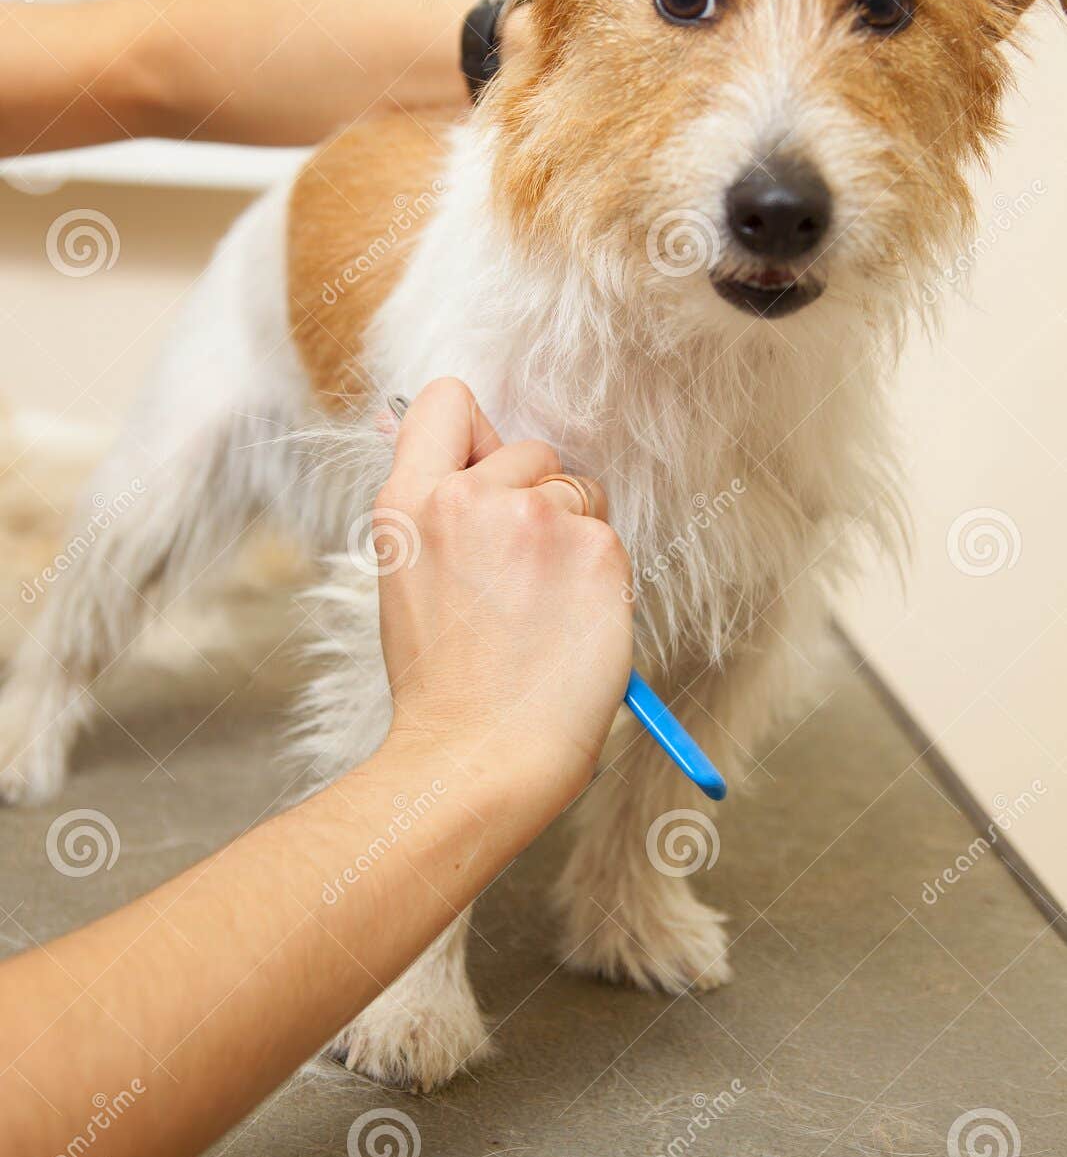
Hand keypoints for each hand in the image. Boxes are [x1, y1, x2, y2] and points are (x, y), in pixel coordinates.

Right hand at [374, 379, 632, 819]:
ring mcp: (535, 518)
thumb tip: (474, 451)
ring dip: (572, 534)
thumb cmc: (443, 680)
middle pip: (530, 448)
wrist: (478, 756)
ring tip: (539, 607)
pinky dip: (599, 574)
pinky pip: (608, 534)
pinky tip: (570, 622)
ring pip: (578, 489)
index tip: (482, 471)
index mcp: (408, 501)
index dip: (473, 432)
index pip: (445, 400)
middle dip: (535, 496)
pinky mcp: (595, 547)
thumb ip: (437, 507)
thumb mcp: (407, 575)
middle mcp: (470, 496)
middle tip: (514, 577)